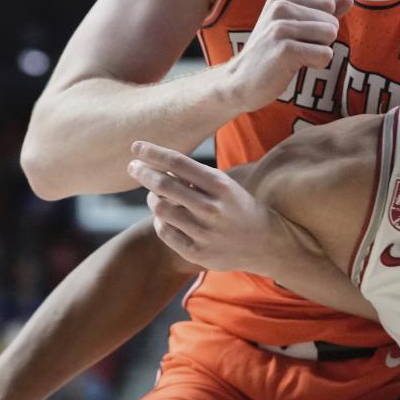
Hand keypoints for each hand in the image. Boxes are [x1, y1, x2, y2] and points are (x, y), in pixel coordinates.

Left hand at [128, 143, 285, 275]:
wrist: (266, 243)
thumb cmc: (239, 207)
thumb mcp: (225, 186)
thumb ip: (195, 177)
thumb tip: (157, 163)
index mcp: (221, 186)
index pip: (178, 163)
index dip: (152, 152)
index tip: (136, 146)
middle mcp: (212, 209)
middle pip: (164, 185)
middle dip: (143, 172)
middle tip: (133, 167)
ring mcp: (204, 233)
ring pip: (160, 208)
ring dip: (151, 197)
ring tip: (154, 195)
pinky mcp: (197, 253)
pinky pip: (164, 231)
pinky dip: (159, 220)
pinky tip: (164, 216)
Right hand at [220, 0, 353, 113]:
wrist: (240, 82)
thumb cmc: (271, 55)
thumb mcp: (294, 27)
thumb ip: (323, 12)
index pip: (328, 5)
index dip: (320, 27)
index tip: (297, 38)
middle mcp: (280, 7)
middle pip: (331, 22)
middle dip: (320, 42)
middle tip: (294, 51)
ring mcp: (281, 28)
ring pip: (330, 37)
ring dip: (318, 53)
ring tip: (294, 58)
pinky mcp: (285, 50)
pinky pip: (325, 54)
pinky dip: (316, 65)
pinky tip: (294, 67)